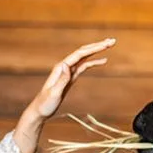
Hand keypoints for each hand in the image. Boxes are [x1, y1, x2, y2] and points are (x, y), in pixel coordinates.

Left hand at [12, 38, 113, 152]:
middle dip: (98, 46)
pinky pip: (84, 66)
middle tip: (112, 41)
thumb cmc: (45, 104)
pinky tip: (102, 61)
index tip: (106, 44)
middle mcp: (64, 66)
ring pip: (85, 58)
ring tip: (110, 46)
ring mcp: (68, 71)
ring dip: (97, 51)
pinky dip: (94, 62)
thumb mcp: (54, 93)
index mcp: (61, 68)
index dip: (94, 48)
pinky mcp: (71, 77)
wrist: (39, 110)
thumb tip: (66, 64)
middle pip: (83, 52)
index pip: (80, 54)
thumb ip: (61, 79)